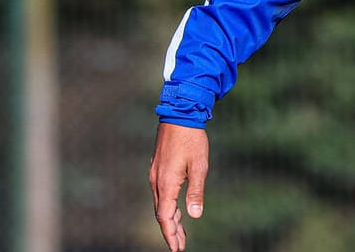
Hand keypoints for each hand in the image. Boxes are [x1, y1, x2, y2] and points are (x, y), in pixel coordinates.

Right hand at [149, 123, 208, 251]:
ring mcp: (155, 176)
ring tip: (180, 234)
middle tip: (179, 247)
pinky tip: (175, 211)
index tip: (177, 248)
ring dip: (169, 220)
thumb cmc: (192, 140)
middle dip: (171, 231)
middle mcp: (156, 182)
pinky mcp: (158, 170)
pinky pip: (161, 195)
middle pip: (161, 214)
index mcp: (166, 183)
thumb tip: (195, 216)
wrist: (179, 116)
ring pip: (160, 204)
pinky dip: (167, 207)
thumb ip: (195, 192)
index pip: (165, 217)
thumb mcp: (199, 166)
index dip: (171, 233)